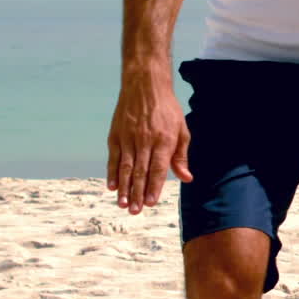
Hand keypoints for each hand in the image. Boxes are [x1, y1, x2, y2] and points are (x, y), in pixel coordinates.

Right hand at [106, 72, 192, 213]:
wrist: (145, 86)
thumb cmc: (167, 110)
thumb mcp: (182, 130)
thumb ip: (181, 156)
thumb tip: (187, 178)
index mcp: (164, 141)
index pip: (158, 169)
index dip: (154, 187)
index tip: (151, 203)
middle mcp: (145, 141)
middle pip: (141, 172)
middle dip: (138, 193)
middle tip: (135, 211)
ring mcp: (128, 138)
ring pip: (125, 168)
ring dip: (124, 188)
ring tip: (123, 204)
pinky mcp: (116, 135)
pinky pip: (113, 158)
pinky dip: (112, 173)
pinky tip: (112, 187)